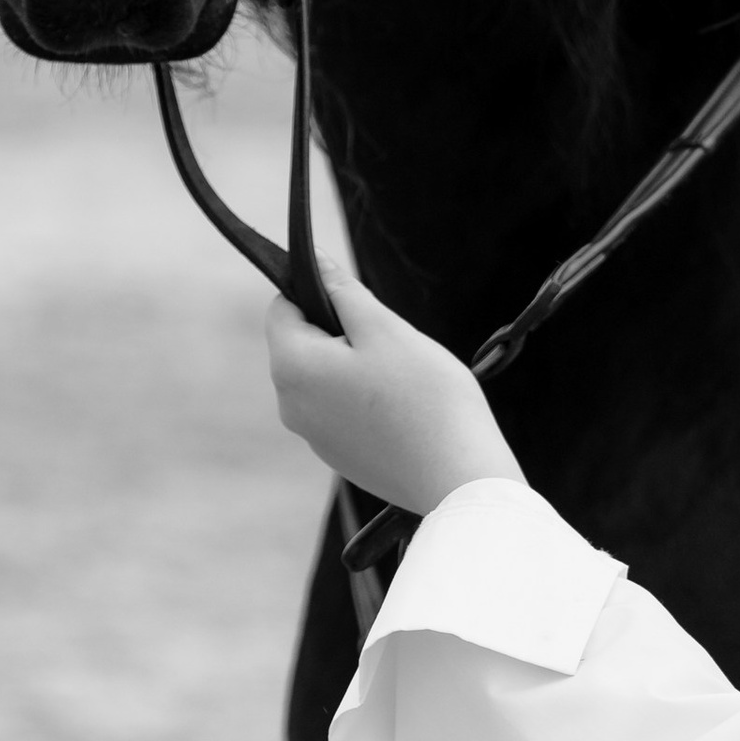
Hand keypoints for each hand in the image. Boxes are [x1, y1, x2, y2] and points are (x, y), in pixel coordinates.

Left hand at [268, 272, 524, 517]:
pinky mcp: (339, 457)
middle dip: (341, 330)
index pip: (282, 307)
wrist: (456, 477)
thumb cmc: (425, 397)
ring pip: (325, 377)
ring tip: (402, 377)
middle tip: (391, 341)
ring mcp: (313, 437)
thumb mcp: (385, 329)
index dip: (318, 291)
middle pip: (303, 343)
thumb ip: (344, 291)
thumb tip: (314, 263)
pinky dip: (365, 398)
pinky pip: (340, 409)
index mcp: (293, 368)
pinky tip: (403, 407)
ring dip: (355, 364)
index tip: (359, 300)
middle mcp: (290, 406)